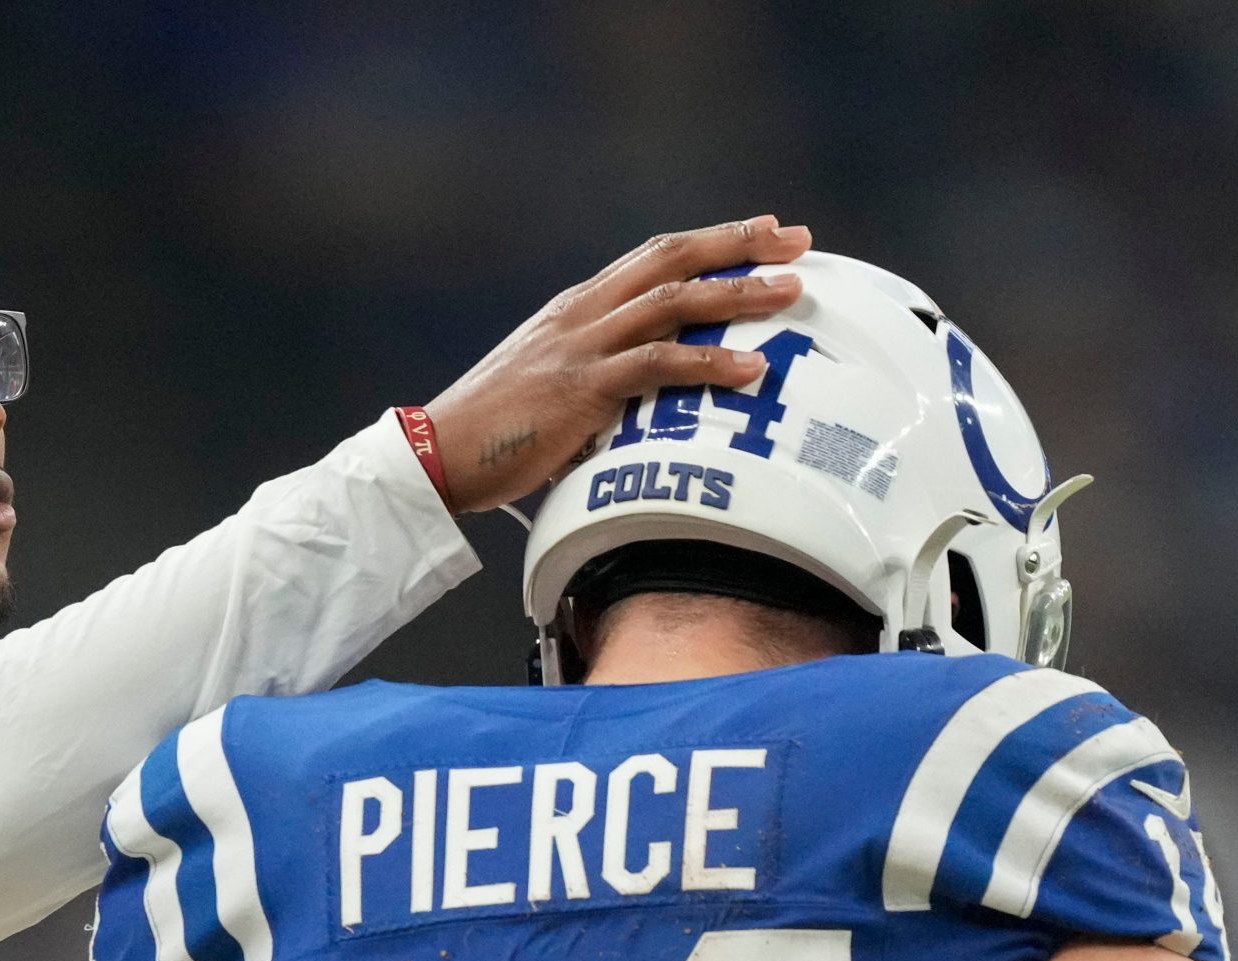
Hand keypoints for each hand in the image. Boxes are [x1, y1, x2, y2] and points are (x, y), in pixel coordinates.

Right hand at [425, 215, 812, 512]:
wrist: (439, 453)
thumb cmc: (497, 433)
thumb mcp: (554, 389)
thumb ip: (603, 383)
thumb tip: (651, 408)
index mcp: (577, 308)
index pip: (655, 256)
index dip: (712, 240)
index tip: (763, 231)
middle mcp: (583, 313)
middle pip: (673, 259)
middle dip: (740, 245)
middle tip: (798, 240)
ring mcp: (582, 346)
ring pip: (673, 301)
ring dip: (738, 293)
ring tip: (791, 293)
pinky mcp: (582, 388)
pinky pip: (656, 364)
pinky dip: (709, 362)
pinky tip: (751, 367)